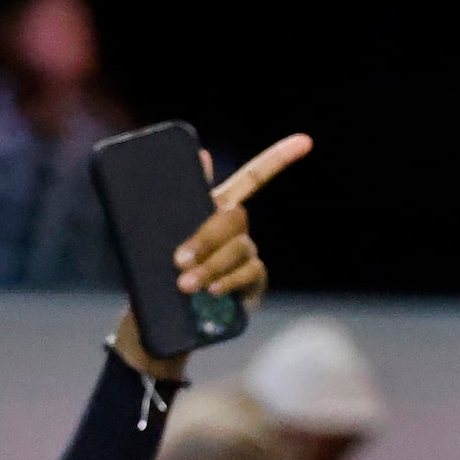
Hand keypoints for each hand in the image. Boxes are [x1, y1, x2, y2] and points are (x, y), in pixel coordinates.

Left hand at [113, 134, 310, 379]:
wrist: (158, 317)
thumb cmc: (157, 269)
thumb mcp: (154, 232)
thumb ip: (174, 198)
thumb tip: (202, 153)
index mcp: (216, 209)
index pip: (255, 178)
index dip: (279, 159)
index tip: (306, 141)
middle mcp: (237, 230)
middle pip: (235, 217)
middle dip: (206, 237)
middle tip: (178, 260)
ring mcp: (247, 257)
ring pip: (238, 249)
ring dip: (210, 265)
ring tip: (184, 285)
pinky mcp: (252, 284)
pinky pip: (248, 274)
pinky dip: (229, 281)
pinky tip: (212, 290)